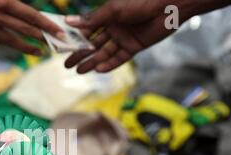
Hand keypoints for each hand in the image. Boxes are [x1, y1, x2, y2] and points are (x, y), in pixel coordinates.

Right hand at [64, 0, 181, 72]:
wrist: (168, 5)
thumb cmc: (140, 1)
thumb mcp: (112, 10)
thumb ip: (91, 20)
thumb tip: (68, 22)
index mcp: (106, 15)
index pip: (86, 29)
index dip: (74, 38)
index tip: (62, 47)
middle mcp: (113, 27)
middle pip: (93, 44)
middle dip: (80, 54)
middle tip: (67, 64)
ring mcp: (123, 38)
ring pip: (104, 52)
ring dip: (92, 62)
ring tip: (78, 71)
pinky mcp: (134, 46)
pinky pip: (119, 58)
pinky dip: (109, 64)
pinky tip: (97, 70)